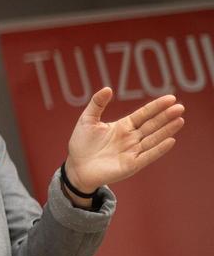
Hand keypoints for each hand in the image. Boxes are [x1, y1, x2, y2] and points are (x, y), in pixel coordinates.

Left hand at [64, 87, 185, 194]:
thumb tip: (108, 88)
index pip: (144, 114)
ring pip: (153, 139)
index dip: (156, 106)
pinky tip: (170, 140)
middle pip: (152, 125)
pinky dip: (159, 149)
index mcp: (123, 126)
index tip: (171, 98)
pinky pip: (148, 155)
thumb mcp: (87, 120)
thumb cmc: (81, 144)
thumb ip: (97, 104)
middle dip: (166, 116)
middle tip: (180, 107)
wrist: (76, 167)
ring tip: (179, 120)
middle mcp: (131, 138)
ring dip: (166, 130)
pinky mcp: (131, 165)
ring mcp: (133, 151)